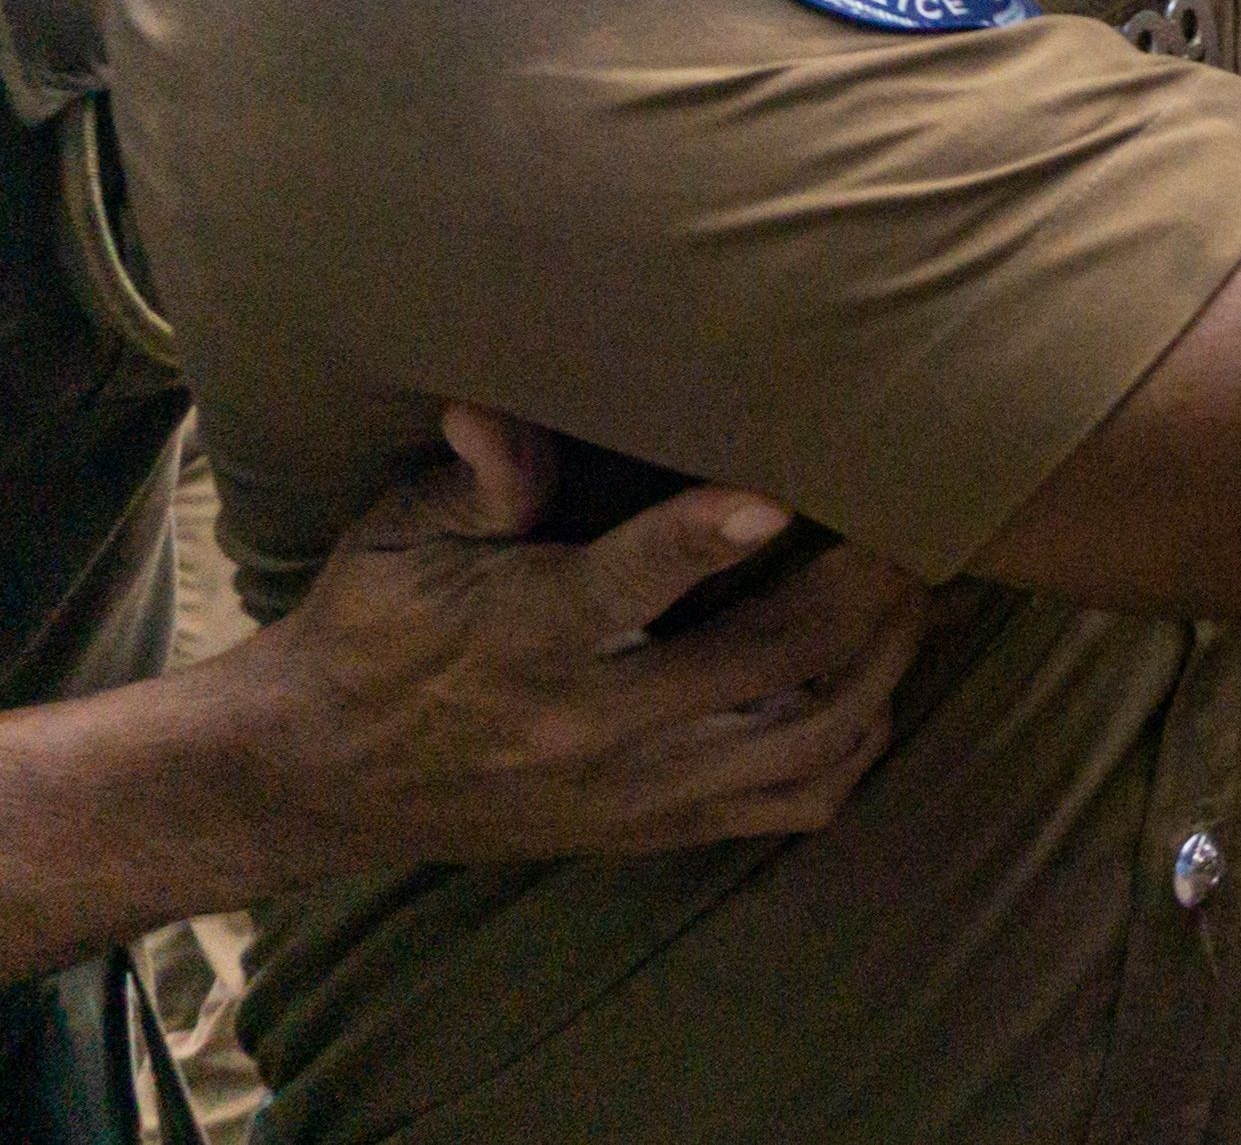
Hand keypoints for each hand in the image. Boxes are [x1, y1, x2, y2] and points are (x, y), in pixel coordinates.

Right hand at [178, 406, 925, 882]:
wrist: (318, 775)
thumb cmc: (371, 625)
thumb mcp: (397, 535)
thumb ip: (474, 476)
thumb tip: (494, 409)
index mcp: (525, 637)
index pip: (625, 586)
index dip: (701, 537)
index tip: (776, 492)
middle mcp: (590, 725)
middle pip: (763, 665)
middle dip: (858, 589)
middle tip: (918, 512)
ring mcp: (631, 792)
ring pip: (802, 742)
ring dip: (881, 665)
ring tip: (922, 591)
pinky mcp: (651, 831)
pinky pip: (788, 806)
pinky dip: (855, 748)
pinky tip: (883, 687)